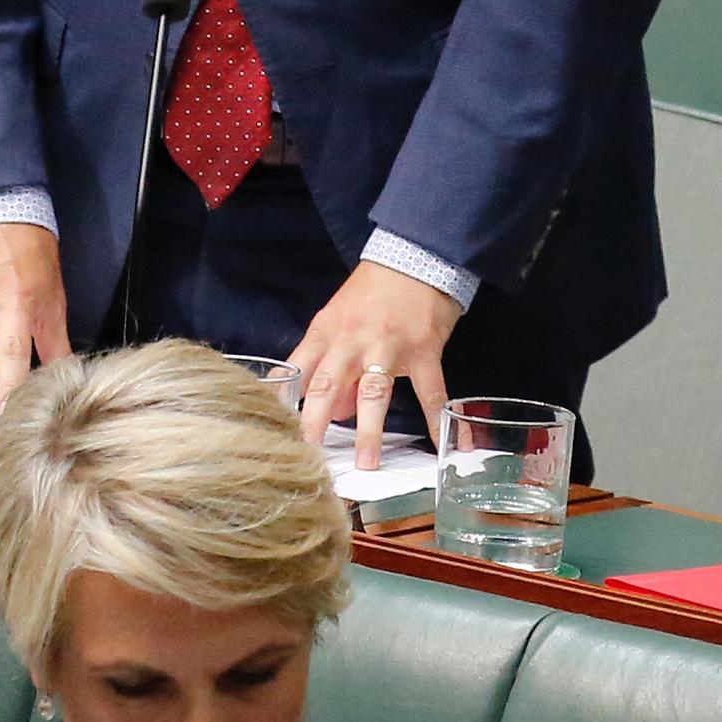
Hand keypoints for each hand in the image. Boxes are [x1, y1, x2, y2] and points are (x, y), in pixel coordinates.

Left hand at [283, 262, 462, 475]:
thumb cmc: (371, 291)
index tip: (278, 433)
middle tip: (308, 456)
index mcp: (325, 333)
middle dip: (315, 422)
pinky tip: (443, 445)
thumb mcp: (337, 320)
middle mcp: (351, 341)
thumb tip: (332, 413)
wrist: (414, 257)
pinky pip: (430, 391)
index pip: (298, 371)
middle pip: (326, 384)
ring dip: (369, 430)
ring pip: (375, 392)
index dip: (285, 403)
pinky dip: (436, 420)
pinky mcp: (423, 349)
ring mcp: (388, 346)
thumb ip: (329, 364)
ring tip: (366, 463)